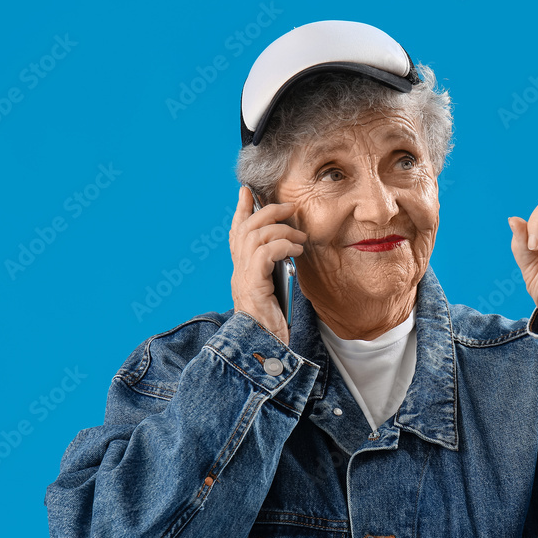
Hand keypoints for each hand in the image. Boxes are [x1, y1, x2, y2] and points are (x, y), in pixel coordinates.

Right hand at [229, 186, 306, 343]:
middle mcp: (238, 271)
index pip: (237, 233)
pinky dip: (282, 245)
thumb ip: (276, 268)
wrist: (265, 346)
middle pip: (246, 227)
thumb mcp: (275, 288)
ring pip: (255, 236)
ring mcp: (243, 278)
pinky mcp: (253, 285)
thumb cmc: (273, 321)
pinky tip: (296, 250)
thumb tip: (290, 248)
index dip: (241, 209)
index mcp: (242, 270)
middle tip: (289, 206)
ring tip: (300, 237)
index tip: (246, 190)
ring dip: (281, 230)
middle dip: (267, 210)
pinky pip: (264, 253)